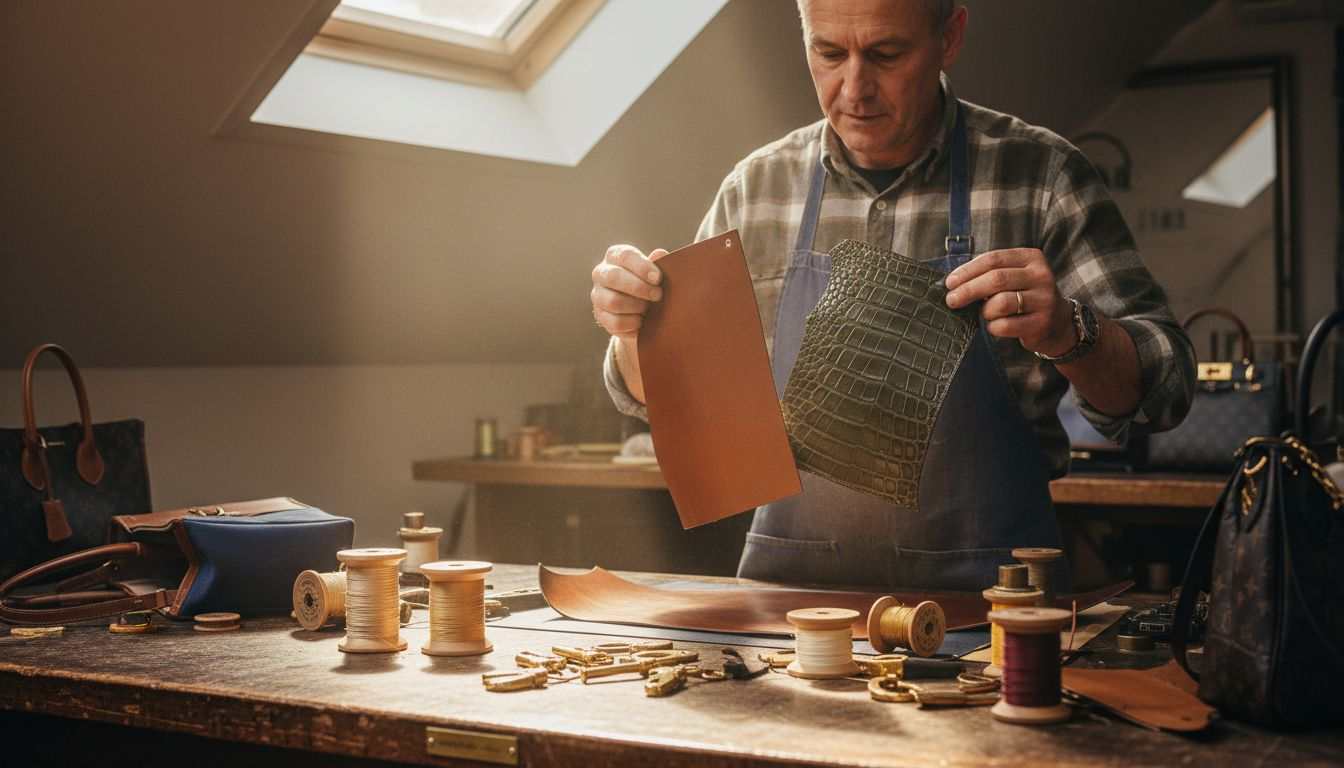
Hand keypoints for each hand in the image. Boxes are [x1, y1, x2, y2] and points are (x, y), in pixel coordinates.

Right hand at [591, 244, 665, 339]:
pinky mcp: (600, 316)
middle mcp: (601, 273)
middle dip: (639, 287)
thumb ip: (659, 263)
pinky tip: (641, 322)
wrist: (641, 310)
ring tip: (648, 308)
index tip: (658, 278)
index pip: (624, 255)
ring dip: (635, 306)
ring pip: (613, 301)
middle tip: (657, 295)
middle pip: (613, 276)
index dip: (642, 266)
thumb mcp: (655, 272)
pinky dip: (631, 323)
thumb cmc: (649, 284)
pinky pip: (614, 321)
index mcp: (615, 256)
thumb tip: (659, 254)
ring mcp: (598, 295)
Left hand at [942, 248, 1076, 356]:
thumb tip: (952, 283)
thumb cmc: (1024, 297)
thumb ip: (989, 274)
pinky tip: (996, 326)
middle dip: (968, 290)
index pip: (993, 259)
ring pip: (1000, 303)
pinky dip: (993, 327)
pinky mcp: (1041, 323)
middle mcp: (1041, 276)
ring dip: (985, 311)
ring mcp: (1044, 300)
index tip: (949, 282)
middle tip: (952, 300)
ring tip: (986, 313)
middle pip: (995, 279)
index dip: (967, 271)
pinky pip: (1005, 325)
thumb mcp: (1013, 277)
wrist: (1057, 323)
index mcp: (1031, 258)